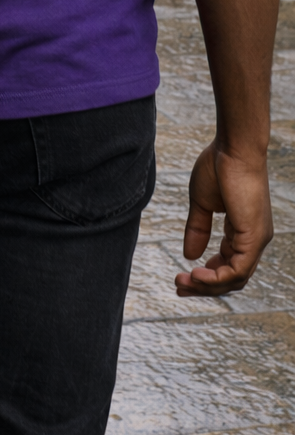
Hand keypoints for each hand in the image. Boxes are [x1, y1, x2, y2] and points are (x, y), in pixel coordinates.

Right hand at [175, 141, 272, 296]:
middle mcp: (253, 240)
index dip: (207, 276)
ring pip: (235, 279)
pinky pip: (238, 270)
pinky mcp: (254, 237)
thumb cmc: (219, 166)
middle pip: (232, 277)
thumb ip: (197, 228)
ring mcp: (256, 240)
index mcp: (243, 231)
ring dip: (208, 286)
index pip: (229, 265)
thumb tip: (189, 255)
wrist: (233, 148)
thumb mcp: (202, 202)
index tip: (184, 277)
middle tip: (178, 286)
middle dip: (203, 286)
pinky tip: (196, 275)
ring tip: (183, 281)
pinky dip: (217, 278)